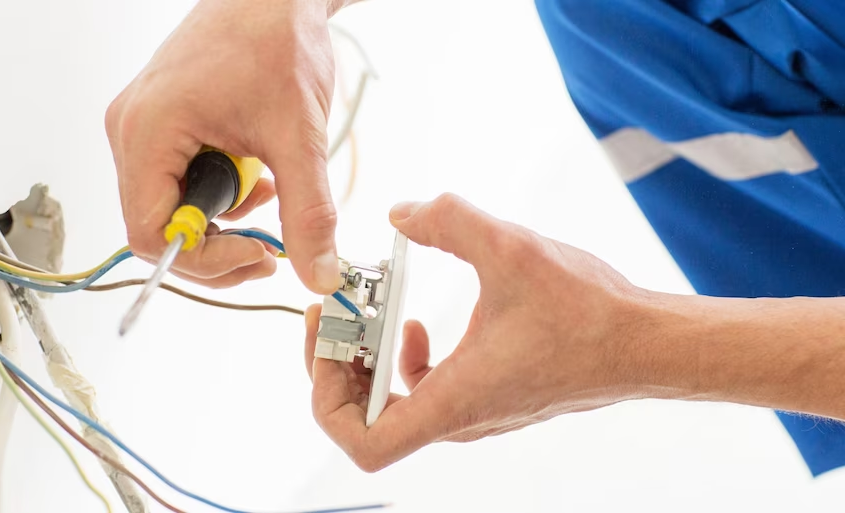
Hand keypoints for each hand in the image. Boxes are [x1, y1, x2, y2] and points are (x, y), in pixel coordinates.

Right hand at [105, 0, 341, 291]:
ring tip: (270, 190)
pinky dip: (224, 193)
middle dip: (219, 245)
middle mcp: (132, 132)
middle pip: (159, 227)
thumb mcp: (298, 137)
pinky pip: (182, 182)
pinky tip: (258, 175)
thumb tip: (316, 272)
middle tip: (269, 245)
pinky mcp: (164, 126)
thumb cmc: (275, 40)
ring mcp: (144, 128)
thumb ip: (308, 213)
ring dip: (226, 217)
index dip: (206, 259)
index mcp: (148, 132)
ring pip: (174, 208)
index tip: (257, 255)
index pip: (151, 235)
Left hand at [303, 193, 650, 471]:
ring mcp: (474, 413)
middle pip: (365, 421)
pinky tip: (415, 323)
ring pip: (394, 407)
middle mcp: (459, 418)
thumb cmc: (589, 312)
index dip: (327, 397)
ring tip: (373, 312)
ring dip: (370, 360)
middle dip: (340, 364)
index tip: (331, 340)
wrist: (644, 342)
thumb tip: (401, 214)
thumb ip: (448, 221)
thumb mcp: (511, 249)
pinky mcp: (487, 397)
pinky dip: (403, 361)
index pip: (363, 442)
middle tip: (342, 314)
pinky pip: (423, 393)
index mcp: (455, 400)